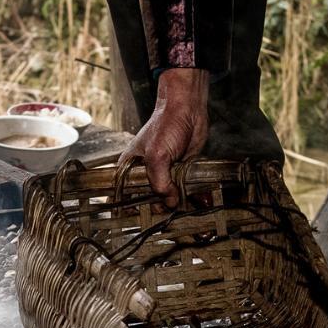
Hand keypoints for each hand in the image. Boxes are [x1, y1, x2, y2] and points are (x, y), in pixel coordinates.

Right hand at [121, 68, 209, 208]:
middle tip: (172, 214)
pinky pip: (184, 192)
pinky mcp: (180, 174)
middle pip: (150, 202)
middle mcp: (145, 175)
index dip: (134, 210)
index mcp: (130, 170)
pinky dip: (193, 198)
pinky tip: (201, 201)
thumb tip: (169, 203)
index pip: (126, 198)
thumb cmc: (165, 125)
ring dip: (180, 207)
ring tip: (190, 208)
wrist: (188, 108)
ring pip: (169, 199)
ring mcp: (164, 176)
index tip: (146, 218)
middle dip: (161, 210)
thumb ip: (160, 183)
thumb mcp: (157, 156)